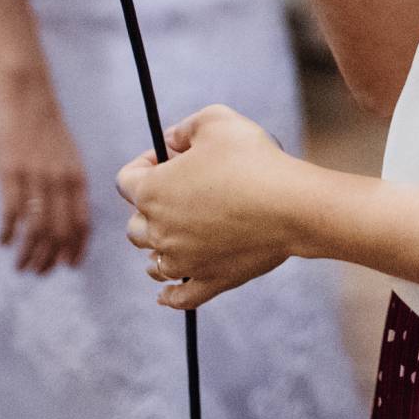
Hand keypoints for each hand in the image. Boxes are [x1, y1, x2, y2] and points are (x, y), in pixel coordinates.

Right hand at [0, 72, 89, 273]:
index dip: (76, 248)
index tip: (68, 265)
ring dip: (28, 253)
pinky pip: (12, 213)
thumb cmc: (44, 125)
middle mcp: (60, 181)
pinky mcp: (10, 172)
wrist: (25, 93)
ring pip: (35, 229)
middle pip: (59, 233)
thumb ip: (68, 183)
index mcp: (77, 177)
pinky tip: (3, 241)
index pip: (82, 223)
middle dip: (50, 258)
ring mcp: (35, 178)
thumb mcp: (65, 155)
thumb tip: (65, 214)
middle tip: (38, 272)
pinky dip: (8, 232)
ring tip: (21, 266)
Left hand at [119, 104, 306, 309]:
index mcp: (152, 192)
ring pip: (154, 262)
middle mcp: (159, 232)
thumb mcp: (216, 121)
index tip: (169, 156)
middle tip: (184, 191)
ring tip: (180, 234)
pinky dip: (171, 296)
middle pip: (135, 225)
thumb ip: (185, 128)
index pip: (125, 180)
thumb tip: (172, 141)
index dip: (144, 164)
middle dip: (151, 206)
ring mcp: (183, 262)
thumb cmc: (253, 160)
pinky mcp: (211, 281)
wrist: (293, 206)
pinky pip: (181, 297)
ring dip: (159, 247)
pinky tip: (165, 294)